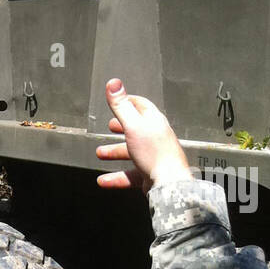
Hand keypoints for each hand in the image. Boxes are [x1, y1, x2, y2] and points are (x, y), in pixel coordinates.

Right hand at [95, 78, 191, 193]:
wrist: (169, 184)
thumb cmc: (155, 153)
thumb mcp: (133, 125)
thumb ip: (121, 106)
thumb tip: (113, 83)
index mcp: (154, 122)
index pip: (142, 105)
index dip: (129, 101)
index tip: (118, 100)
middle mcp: (155, 137)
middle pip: (136, 128)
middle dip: (120, 127)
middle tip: (110, 126)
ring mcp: (154, 156)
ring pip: (131, 151)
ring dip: (114, 151)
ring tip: (100, 153)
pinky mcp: (150, 173)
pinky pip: (130, 173)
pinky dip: (116, 176)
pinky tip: (104, 180)